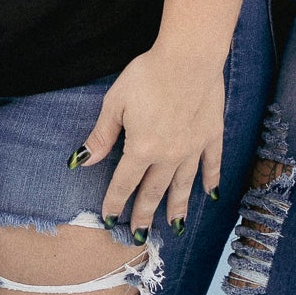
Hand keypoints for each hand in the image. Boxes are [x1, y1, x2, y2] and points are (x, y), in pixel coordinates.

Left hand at [74, 47, 224, 239]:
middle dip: (143, 215)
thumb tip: (84, 161)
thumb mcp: (115, 103)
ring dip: (176, 208)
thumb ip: (102, 136)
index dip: (115, 203)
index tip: (109, 219)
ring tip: (173, 227)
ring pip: (182, 186)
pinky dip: (210, 180)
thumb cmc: (147, 75)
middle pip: (153, 192)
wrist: (189, 57)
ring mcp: (193, 148)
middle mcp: (168, 156)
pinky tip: (210, 194)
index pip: (124, 183)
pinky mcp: (212, 135)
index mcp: (141, 149)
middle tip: (139, 236)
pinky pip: (211, 164)